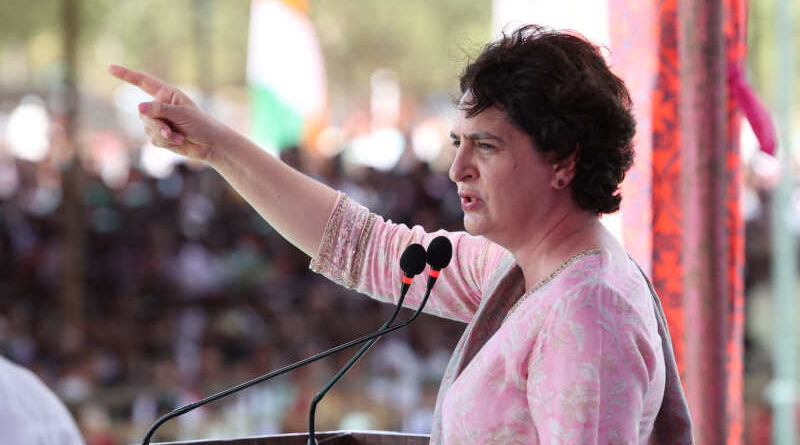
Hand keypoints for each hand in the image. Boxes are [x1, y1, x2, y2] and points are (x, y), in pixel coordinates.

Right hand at [108, 64, 230, 162]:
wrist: (210, 144)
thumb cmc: (201, 124)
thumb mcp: (182, 114)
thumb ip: (160, 110)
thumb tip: (139, 108)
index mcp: (167, 94)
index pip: (143, 82)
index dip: (126, 75)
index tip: (110, 68)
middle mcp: (160, 106)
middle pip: (143, 113)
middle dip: (156, 124)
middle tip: (171, 130)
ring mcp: (159, 122)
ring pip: (147, 128)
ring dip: (164, 135)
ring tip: (179, 136)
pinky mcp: (160, 136)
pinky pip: (153, 140)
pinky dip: (166, 142)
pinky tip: (179, 142)